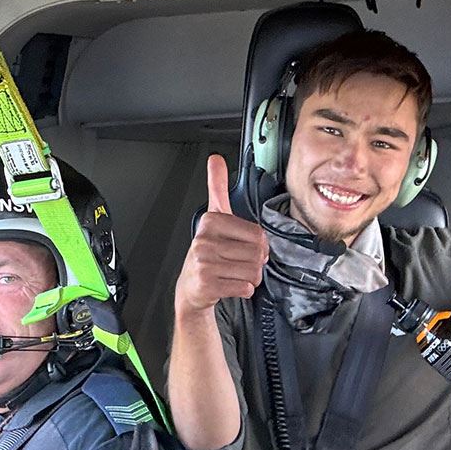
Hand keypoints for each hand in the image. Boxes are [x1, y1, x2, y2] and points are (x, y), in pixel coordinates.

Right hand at [174, 155, 268, 316]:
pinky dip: (243, 290)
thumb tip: (215, 159)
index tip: (245, 247)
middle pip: (257, 254)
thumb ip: (217, 187)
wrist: (191, 287)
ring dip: (250, 278)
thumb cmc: (207, 253)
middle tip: (239, 263)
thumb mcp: (213, 217)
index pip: (257, 233)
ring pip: (253, 272)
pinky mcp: (207, 284)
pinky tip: (229, 284)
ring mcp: (204, 262)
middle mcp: (205, 240)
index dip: (259, 245)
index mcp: (211, 222)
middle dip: (255, 263)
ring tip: (233, 274)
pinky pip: (244, 287)